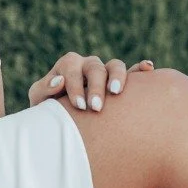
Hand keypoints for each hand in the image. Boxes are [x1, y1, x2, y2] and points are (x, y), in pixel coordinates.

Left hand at [28, 53, 154, 112]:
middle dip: (96, 86)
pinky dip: (141, 69)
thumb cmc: (48, 111)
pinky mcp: (121, 82)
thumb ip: (44, 89)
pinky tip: (148, 68)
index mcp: (68, 66)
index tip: (79, 106)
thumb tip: (58, 80)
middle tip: (96, 107)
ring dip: (118, 76)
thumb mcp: (39, 101)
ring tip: (117, 92)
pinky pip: (134, 72)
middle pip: (95, 67)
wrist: (62, 122)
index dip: (76, 85)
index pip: (71, 67)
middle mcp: (88, 65)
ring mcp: (106, 72)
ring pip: (115, 65)